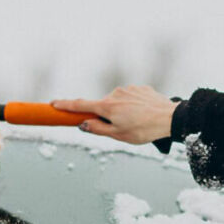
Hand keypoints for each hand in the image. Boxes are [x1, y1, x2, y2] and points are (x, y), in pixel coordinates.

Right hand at [51, 85, 177, 144]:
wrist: (171, 118)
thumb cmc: (144, 130)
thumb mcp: (118, 135)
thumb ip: (98, 129)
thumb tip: (82, 124)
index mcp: (107, 106)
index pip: (80, 105)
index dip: (65, 105)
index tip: (52, 103)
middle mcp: (115, 94)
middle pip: (102, 106)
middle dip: (106, 116)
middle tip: (121, 129)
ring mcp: (128, 89)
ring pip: (118, 103)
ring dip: (122, 112)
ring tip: (138, 123)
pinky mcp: (140, 88)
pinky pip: (131, 99)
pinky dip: (133, 107)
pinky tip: (145, 115)